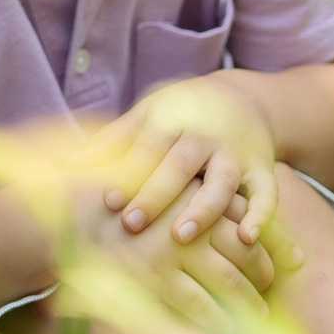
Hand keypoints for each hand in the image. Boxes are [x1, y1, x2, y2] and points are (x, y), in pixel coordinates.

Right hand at [76, 185, 283, 309]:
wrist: (61, 213)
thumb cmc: (106, 197)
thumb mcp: (149, 181)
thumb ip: (183, 192)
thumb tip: (221, 209)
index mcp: (190, 188)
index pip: (242, 213)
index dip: (270, 236)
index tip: (292, 256)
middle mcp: (189, 215)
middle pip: (244, 246)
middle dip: (265, 268)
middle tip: (274, 283)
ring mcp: (173, 247)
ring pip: (229, 279)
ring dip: (250, 299)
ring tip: (264, 313)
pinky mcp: (155, 275)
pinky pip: (198, 303)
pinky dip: (217, 318)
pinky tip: (228, 329)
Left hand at [89, 78, 277, 248]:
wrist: (242, 96)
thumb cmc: (181, 113)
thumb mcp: (148, 114)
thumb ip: (112, 140)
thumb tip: (66, 165)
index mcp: (171, 122)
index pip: (148, 147)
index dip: (128, 172)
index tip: (108, 201)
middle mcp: (203, 137)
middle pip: (180, 165)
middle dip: (156, 195)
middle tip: (133, 224)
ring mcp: (234, 154)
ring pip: (221, 181)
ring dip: (203, 208)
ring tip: (182, 235)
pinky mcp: (262, 169)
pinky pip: (267, 193)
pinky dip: (261, 214)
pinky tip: (247, 238)